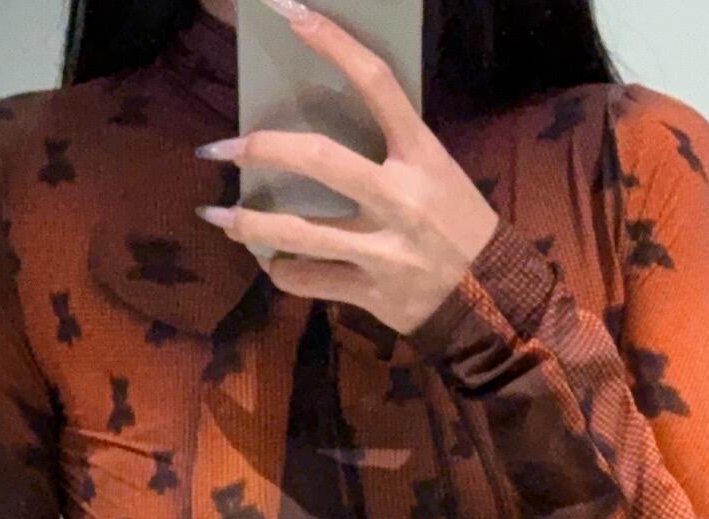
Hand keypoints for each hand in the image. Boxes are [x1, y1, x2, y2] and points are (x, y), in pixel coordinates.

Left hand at [194, 0, 498, 336]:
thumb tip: (319, 133)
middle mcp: (400, 198)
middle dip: (261, 150)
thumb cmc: (457, 224)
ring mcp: (383, 250)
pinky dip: (283, 270)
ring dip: (248, 226)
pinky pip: (307, 280)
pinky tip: (275, 263)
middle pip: (319, 160)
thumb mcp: (435, 172)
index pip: (376, 82)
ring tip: (218, 218)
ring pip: (299, 233)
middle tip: (223, 148)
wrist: (491, 300)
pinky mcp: (370, 293)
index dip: (333, 43)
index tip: (292, 13)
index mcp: (421, 154)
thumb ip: (388, 150)